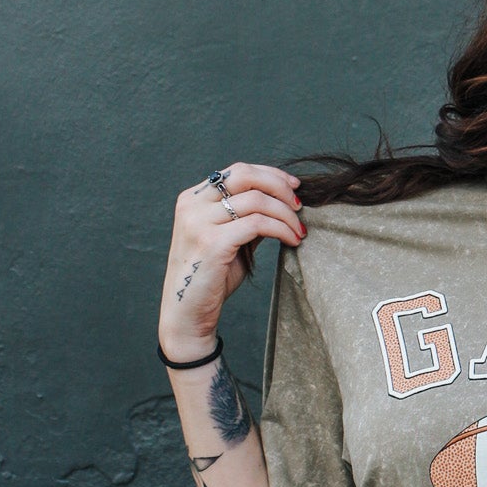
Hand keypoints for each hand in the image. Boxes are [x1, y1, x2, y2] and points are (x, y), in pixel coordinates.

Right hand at [159, 162, 304, 354]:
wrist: (187, 315)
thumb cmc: (210, 279)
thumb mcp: (229, 240)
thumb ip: (248, 218)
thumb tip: (283, 202)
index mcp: (192, 199)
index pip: (237, 171)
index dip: (270, 175)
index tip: (294, 188)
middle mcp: (192, 206)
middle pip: (245, 175)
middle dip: (279, 187)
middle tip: (299, 206)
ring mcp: (199, 223)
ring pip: (256, 200)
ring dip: (286, 214)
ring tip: (299, 231)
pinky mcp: (212, 243)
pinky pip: (258, 224)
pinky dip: (281, 229)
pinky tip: (292, 241)